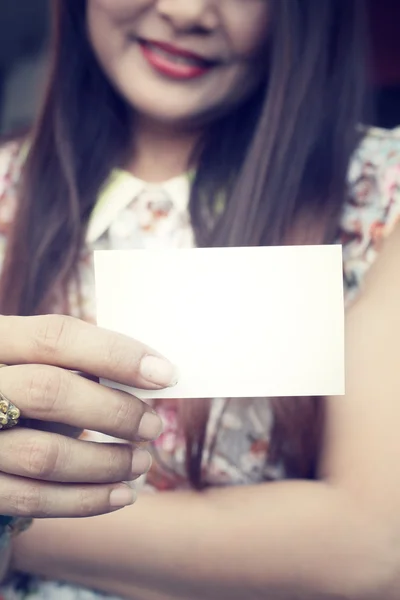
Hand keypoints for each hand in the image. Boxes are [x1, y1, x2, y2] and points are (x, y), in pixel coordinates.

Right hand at [0, 315, 176, 518]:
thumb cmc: (22, 388)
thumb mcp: (35, 365)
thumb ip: (75, 367)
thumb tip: (146, 377)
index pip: (55, 336)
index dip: (115, 354)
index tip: (165, 373)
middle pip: (49, 391)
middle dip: (114, 411)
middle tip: (153, 426)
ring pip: (44, 454)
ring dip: (106, 463)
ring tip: (141, 463)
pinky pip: (31, 499)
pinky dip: (85, 500)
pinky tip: (121, 495)